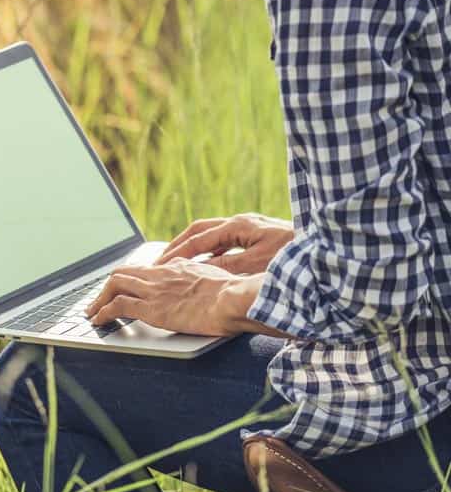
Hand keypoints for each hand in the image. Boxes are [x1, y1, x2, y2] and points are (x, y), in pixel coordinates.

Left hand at [84, 259, 250, 336]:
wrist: (235, 299)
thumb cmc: (234, 294)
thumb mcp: (216, 278)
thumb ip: (200, 280)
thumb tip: (201, 287)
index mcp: (176, 266)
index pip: (143, 269)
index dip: (129, 280)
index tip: (123, 289)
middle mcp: (160, 275)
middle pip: (122, 274)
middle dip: (106, 287)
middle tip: (99, 300)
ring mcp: (154, 291)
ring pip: (114, 286)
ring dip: (99, 300)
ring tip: (92, 313)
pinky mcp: (152, 308)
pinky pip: (118, 307)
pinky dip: (104, 313)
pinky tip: (99, 321)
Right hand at [155, 213, 292, 274]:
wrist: (331, 251)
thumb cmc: (297, 258)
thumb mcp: (259, 264)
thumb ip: (228, 266)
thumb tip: (200, 268)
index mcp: (240, 225)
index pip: (198, 237)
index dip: (177, 253)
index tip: (160, 266)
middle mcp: (242, 223)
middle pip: (199, 230)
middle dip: (177, 246)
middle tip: (159, 262)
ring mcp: (250, 228)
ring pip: (211, 235)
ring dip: (192, 248)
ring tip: (175, 263)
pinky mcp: (258, 236)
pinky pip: (224, 242)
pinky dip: (208, 252)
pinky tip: (205, 264)